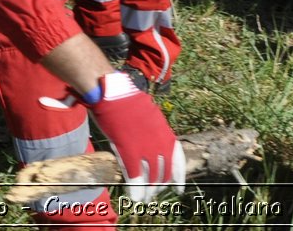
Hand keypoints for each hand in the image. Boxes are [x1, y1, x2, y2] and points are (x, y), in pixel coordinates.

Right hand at [84, 72, 184, 203]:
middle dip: (159, 186)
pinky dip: (135, 189)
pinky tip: (134, 197)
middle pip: (163, 172)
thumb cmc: (126, 100)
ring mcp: (145, 148)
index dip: (179, 177)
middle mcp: (160, 143)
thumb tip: (153, 147)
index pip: (178, 161)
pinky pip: (135, 176)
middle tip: (154, 194)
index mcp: (166, 134)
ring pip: (150, 177)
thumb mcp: (148, 116)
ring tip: (144, 199)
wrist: (113, 92)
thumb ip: (154, 133)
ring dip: (148, 192)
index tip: (179, 188)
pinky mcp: (129, 150)